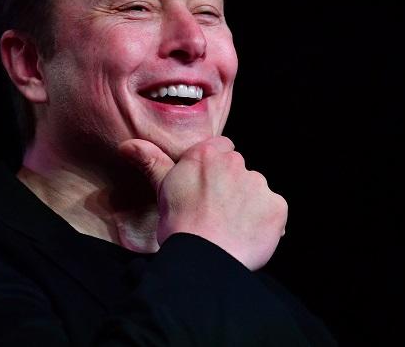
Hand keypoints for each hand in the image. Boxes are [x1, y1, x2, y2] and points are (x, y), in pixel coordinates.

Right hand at [117, 136, 286, 270]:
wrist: (203, 260)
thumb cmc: (180, 226)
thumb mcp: (162, 189)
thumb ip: (151, 161)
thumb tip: (128, 145)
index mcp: (208, 154)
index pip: (221, 149)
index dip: (215, 169)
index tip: (207, 188)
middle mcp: (236, 163)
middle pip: (239, 170)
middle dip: (232, 187)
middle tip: (216, 212)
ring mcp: (258, 184)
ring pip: (256, 190)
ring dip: (248, 204)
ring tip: (231, 228)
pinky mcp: (276, 206)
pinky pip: (274, 211)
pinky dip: (265, 222)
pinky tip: (247, 236)